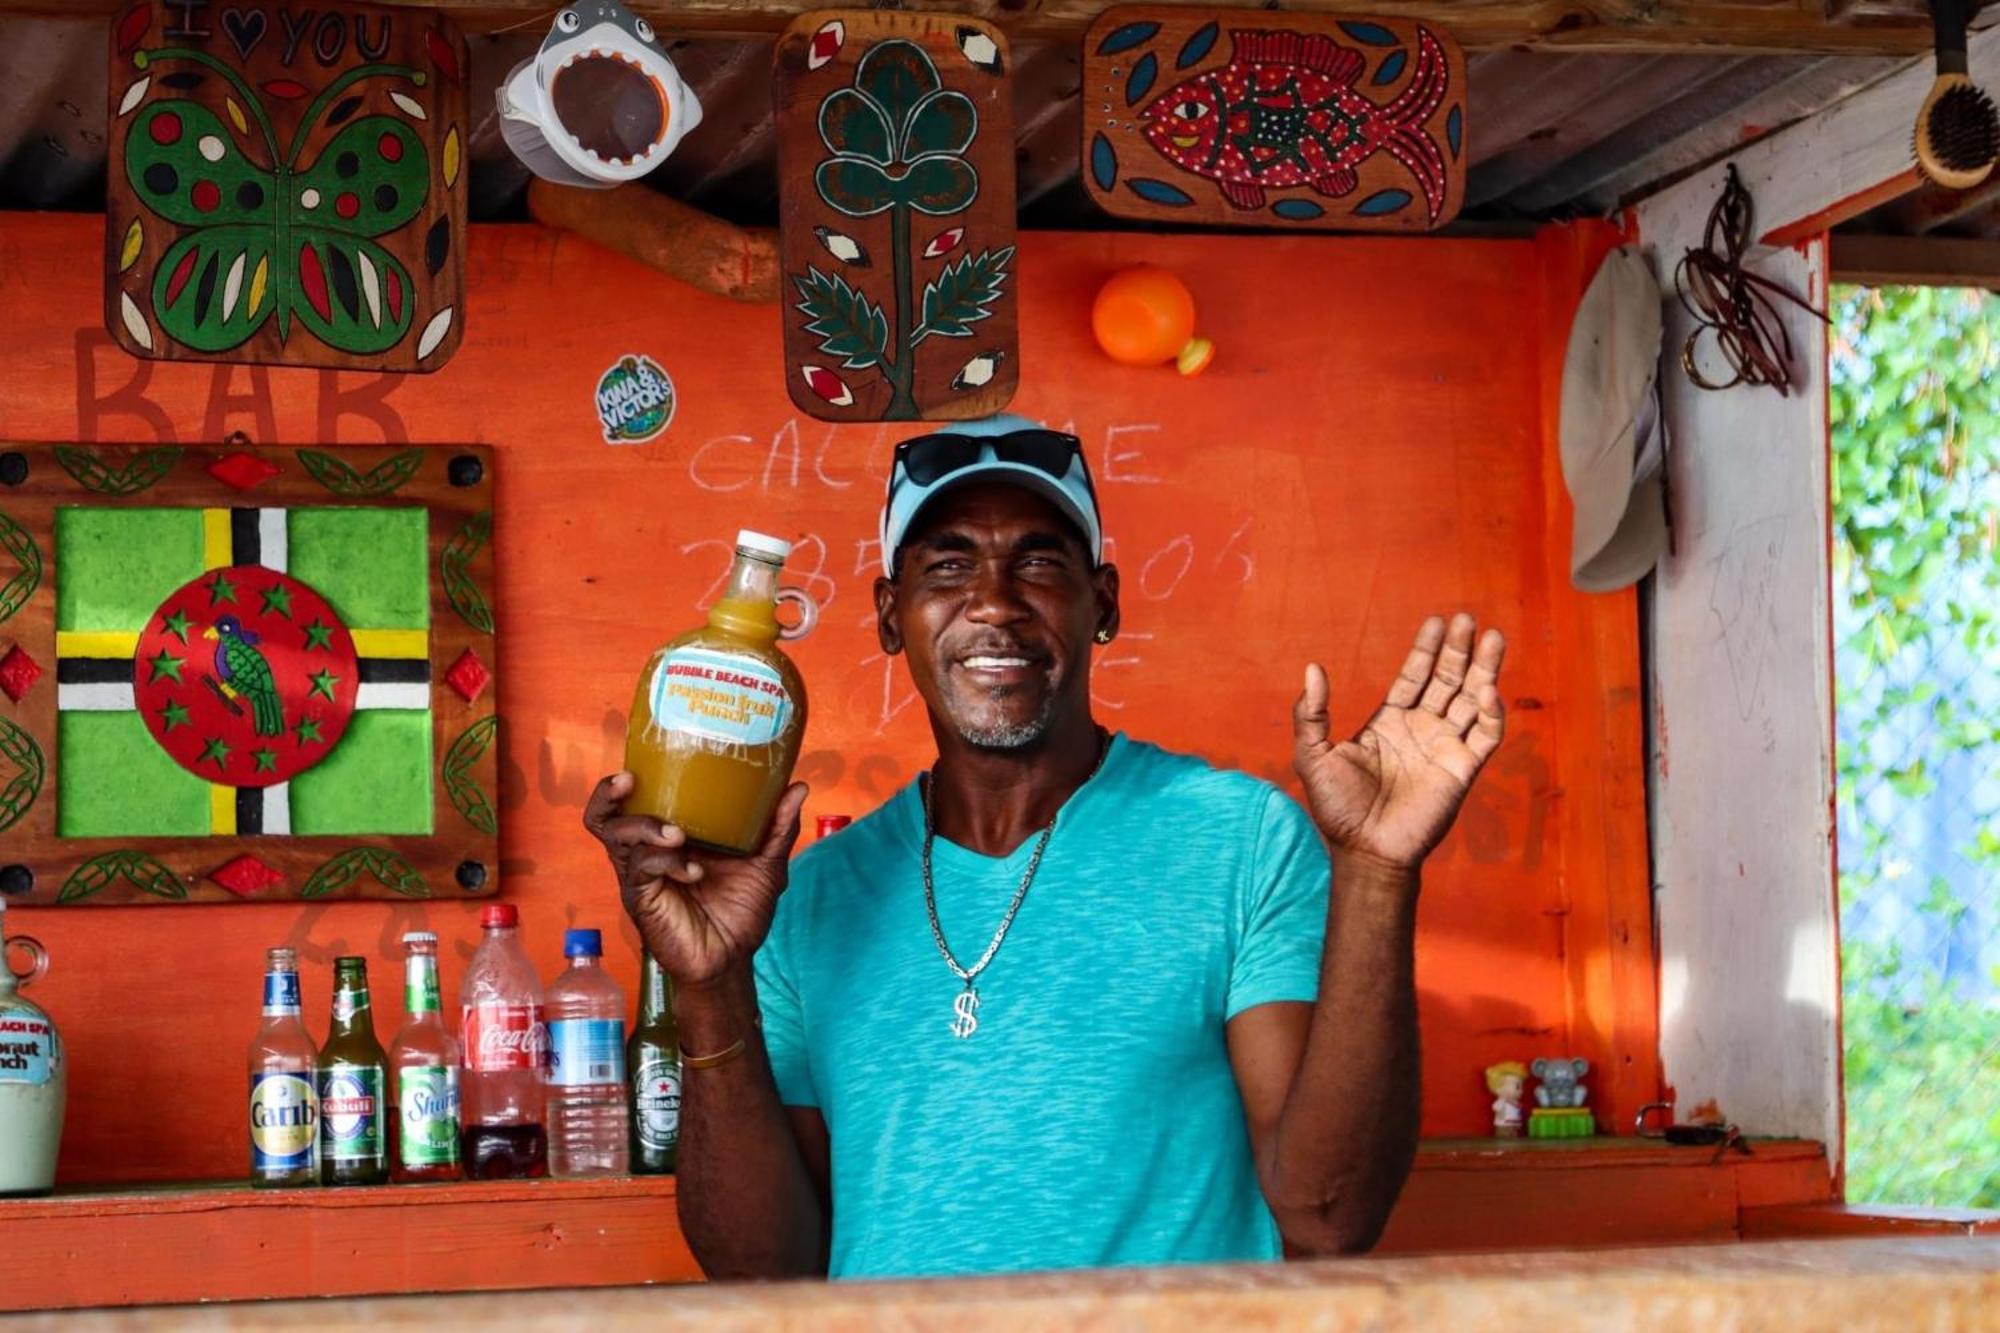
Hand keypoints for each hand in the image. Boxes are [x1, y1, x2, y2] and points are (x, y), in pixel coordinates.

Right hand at [584, 774, 808, 988]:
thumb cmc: (742, 910)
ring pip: (616, 835)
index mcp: (671, 834)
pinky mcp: (641, 897)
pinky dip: (666, 861)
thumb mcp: (767, 865)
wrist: (733, 960)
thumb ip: (778, 828)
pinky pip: (640, 867)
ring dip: (644, 826)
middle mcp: (648, 849)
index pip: (633, 799)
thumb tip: (798, 786)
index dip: (623, 780)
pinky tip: (693, 872)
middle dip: (609, 793)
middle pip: (605, 815)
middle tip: (630, 781)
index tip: (637, 763)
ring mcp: (641, 873)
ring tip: (678, 834)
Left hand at [1293, 613, 1504, 869]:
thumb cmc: (1337, 808)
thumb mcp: (1313, 756)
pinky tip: (1488, 690)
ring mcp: (1444, 748)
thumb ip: (1311, 714)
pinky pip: (1484, 736)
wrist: (1364, 850)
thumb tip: (1312, 668)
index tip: (1437, 621)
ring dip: (1483, 670)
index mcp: (1390, 722)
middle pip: (1447, 681)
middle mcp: (1421, 730)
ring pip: (1471, 700)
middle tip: (1467, 619)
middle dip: (1458, 651)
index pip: (1414, 677)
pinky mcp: (1462, 770)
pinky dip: (1491, 713)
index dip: (1426, 650)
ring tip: (1493, 638)